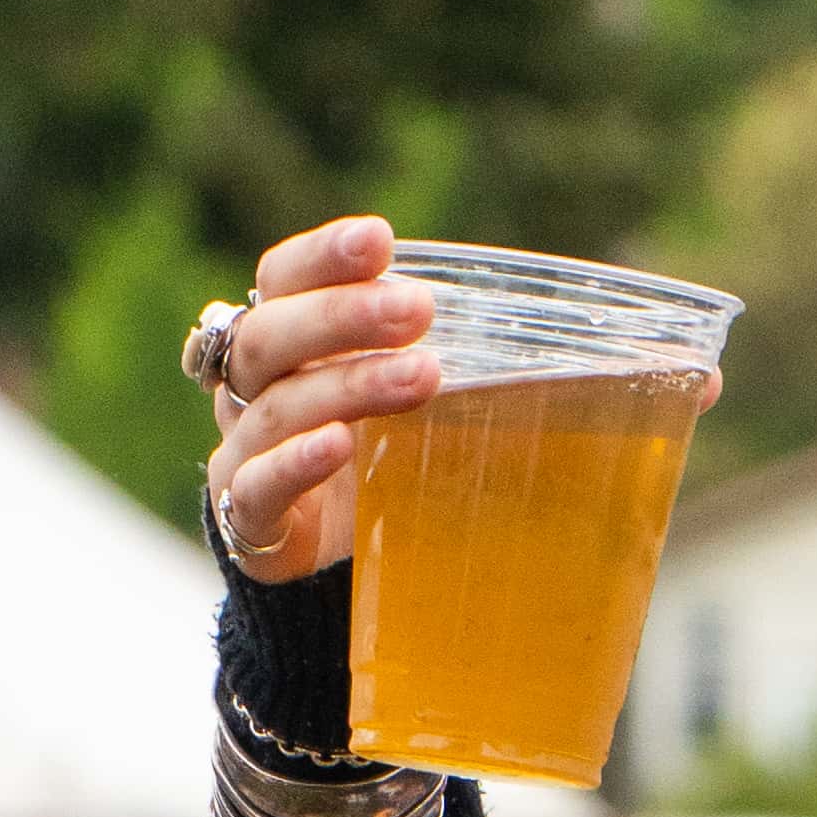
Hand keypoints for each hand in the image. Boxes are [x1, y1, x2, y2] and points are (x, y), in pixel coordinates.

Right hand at [199, 215, 441, 590]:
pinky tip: (340, 445)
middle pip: (270, 337)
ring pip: (277, 407)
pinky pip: (259, 486)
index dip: (321, 258)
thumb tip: (575, 346)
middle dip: (342, 316)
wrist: (336, 575)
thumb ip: (442, 360)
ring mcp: (241, 457)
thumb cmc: (378, 466)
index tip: (379, 240)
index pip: (280, 280)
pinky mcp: (248, 526)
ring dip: (350, 384)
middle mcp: (248, 393)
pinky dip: (296, 462)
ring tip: (421, 376)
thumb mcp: (412, 404)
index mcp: (281, 346)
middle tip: (417, 310)